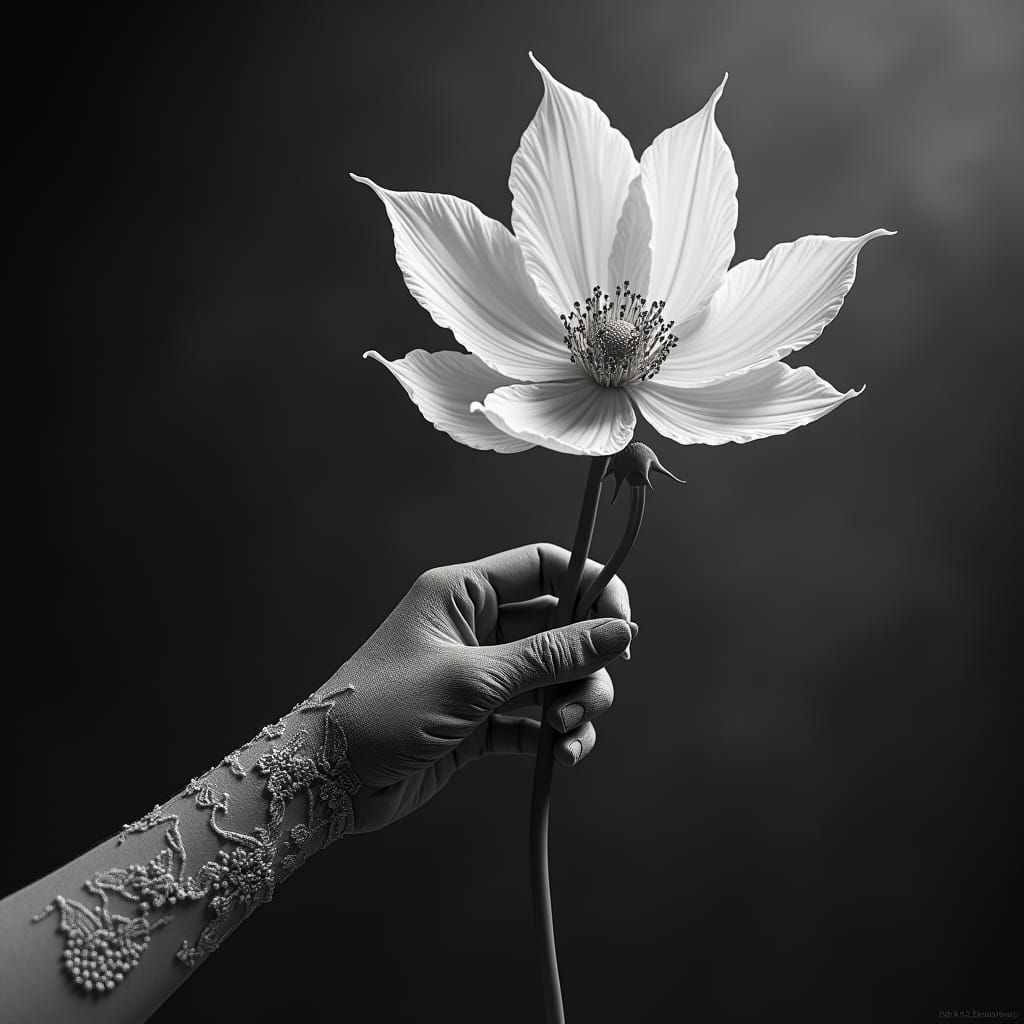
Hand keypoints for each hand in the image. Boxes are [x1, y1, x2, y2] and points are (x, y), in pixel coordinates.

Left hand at [329, 543, 634, 832]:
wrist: (326, 780)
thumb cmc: (385, 710)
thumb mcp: (473, 679)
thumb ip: (550, 655)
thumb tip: (619, 631)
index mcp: (464, 592)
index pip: (545, 566)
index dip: (591, 585)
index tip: (624, 623)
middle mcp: (476, 627)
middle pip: (559, 626)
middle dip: (585, 662)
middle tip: (592, 696)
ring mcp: (480, 675)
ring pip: (553, 677)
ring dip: (574, 704)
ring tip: (567, 734)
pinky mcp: (480, 721)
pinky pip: (535, 719)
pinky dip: (553, 736)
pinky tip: (560, 755)